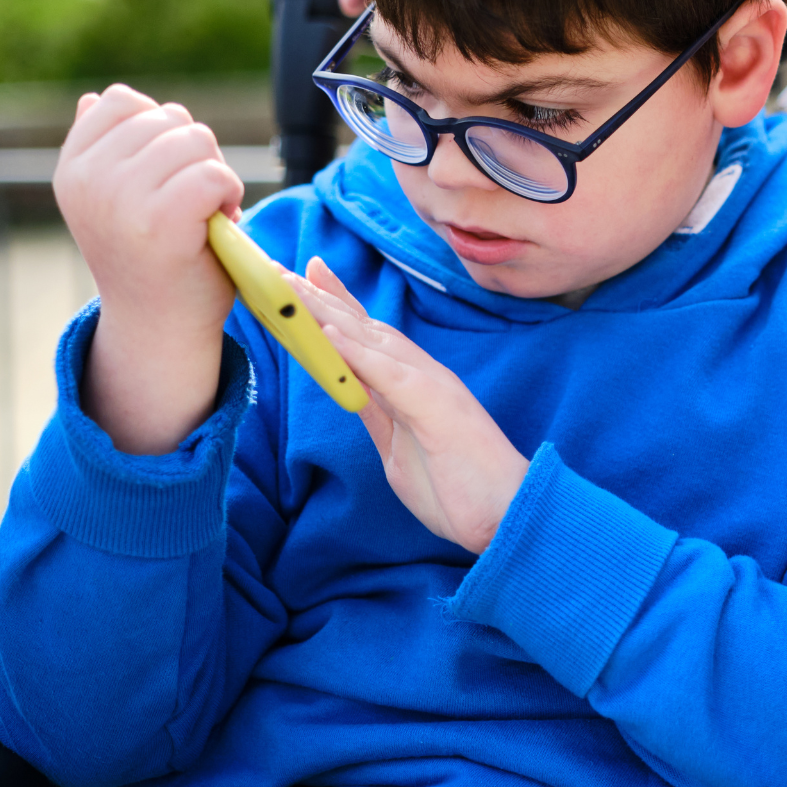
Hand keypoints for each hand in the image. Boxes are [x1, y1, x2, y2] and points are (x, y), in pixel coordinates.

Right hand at [54, 85, 244, 453]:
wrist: (157, 327)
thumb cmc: (149, 257)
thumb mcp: (115, 197)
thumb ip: (107, 148)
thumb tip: (94, 98)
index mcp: (72, 168)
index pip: (123, 101)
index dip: (161, 130)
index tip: (161, 176)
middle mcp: (88, 180)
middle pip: (170, 118)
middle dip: (195, 155)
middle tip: (188, 205)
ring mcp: (120, 200)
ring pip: (197, 140)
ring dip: (215, 175)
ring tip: (201, 216)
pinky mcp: (160, 223)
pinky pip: (214, 174)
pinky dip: (230, 194)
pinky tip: (217, 224)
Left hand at [294, 258, 528, 552]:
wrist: (507, 516)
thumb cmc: (460, 490)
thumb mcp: (400, 450)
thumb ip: (378, 414)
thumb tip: (353, 395)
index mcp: (415, 387)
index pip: (369, 338)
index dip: (336, 306)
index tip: (302, 279)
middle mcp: (423, 375)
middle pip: (364, 328)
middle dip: (321, 298)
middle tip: (279, 270)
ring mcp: (432, 386)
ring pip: (373, 339)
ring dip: (330, 312)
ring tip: (293, 288)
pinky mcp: (436, 406)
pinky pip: (389, 373)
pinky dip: (358, 351)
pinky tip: (330, 331)